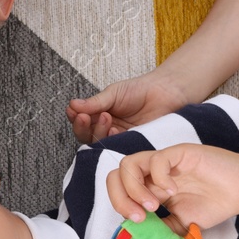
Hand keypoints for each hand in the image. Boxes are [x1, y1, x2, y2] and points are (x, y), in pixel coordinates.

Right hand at [67, 72, 189, 144]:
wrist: (165, 93)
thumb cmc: (140, 90)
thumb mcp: (113, 93)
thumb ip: (94, 102)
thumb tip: (72, 104)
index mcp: (98, 115)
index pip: (80, 121)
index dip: (75, 118)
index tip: (74, 111)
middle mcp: (106, 128)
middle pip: (86, 135)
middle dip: (82, 127)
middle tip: (85, 117)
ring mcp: (118, 138)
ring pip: (99, 143)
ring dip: (98, 132)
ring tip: (107, 118)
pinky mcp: (131, 145)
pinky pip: (117, 148)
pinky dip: (113, 140)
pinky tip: (116, 131)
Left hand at [106, 143, 238, 230]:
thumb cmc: (215, 202)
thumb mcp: (182, 223)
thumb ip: (162, 229)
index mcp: (150, 187)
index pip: (118, 189)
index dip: (120, 206)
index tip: (137, 223)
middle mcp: (152, 173)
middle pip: (116, 175)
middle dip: (120, 198)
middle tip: (140, 216)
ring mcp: (165, 161)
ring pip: (129, 164)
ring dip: (134, 189)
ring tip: (154, 205)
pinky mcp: (181, 153)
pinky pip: (157, 159)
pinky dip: (159, 178)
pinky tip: (173, 191)